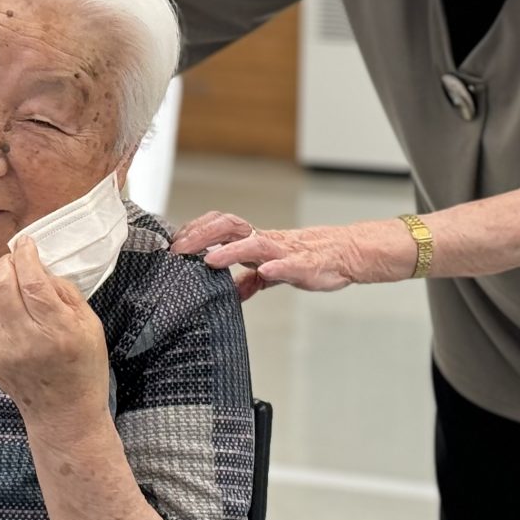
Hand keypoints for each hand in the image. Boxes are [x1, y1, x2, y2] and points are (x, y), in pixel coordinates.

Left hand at [0, 239, 109, 422]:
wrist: (63, 414)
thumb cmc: (83, 368)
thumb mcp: (91, 326)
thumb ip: (66, 293)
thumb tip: (39, 268)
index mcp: (57, 330)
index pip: (33, 281)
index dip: (27, 255)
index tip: (28, 243)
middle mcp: (25, 339)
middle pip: (4, 285)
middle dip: (9, 263)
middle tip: (19, 260)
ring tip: (7, 275)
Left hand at [171, 210, 399, 298]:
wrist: (345, 254)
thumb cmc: (309, 259)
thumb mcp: (272, 272)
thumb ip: (250, 280)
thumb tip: (229, 292)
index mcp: (255, 240)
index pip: (219, 227)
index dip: (196, 231)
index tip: (174, 243)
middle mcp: (265, 241)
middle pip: (228, 227)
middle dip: (201, 235)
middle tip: (178, 251)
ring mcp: (283, 251)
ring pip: (254, 243)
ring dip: (230, 251)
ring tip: (210, 261)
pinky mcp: (303, 265)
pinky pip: (289, 266)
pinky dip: (276, 268)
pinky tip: (265, 271)